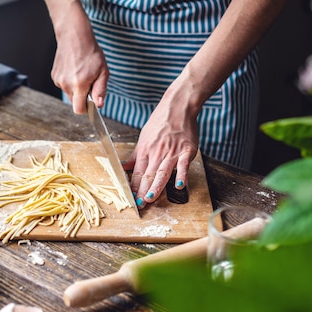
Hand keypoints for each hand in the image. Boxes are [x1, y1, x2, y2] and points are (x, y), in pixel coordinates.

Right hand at [47, 3, 107, 112]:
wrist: (74, 36)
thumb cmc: (90, 53)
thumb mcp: (103, 71)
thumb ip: (100, 90)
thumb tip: (99, 105)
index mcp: (79, 84)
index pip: (79, 109)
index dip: (86, 109)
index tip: (91, 103)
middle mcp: (66, 84)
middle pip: (74, 102)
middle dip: (82, 97)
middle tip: (89, 82)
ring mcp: (58, 80)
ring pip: (69, 93)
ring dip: (76, 88)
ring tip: (81, 73)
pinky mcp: (54, 76)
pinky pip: (64, 85)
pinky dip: (70, 82)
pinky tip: (74, 70)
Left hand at [122, 83, 199, 208]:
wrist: (178, 107)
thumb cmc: (160, 122)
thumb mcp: (143, 138)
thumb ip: (135, 156)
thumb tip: (124, 167)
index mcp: (145, 151)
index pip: (138, 173)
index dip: (134, 187)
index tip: (131, 199)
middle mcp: (157, 153)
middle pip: (149, 175)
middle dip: (142, 191)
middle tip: (139, 205)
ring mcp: (172, 152)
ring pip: (163, 172)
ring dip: (156, 186)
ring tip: (150, 198)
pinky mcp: (187, 150)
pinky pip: (184, 164)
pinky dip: (182, 175)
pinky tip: (179, 185)